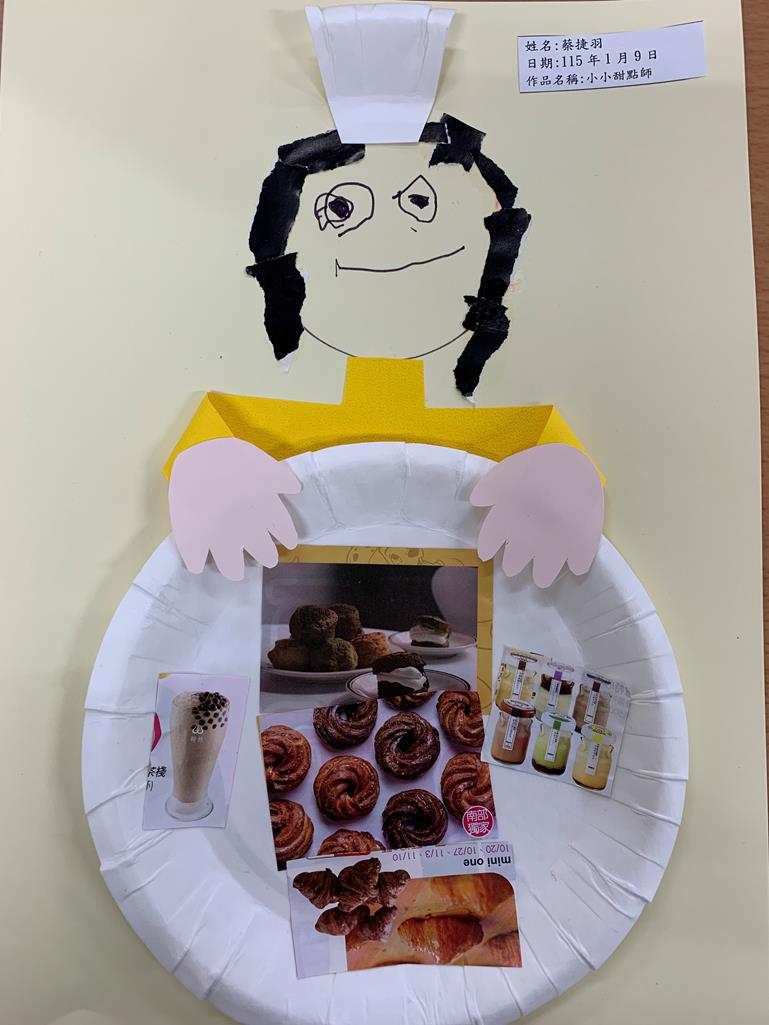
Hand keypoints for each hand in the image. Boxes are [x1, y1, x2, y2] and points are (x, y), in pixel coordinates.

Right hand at [168, 438, 300, 579]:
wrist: (200, 457)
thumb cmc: (232, 458)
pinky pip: (196, 558)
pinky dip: (196, 563)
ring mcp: (220, 535)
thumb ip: (280, 478)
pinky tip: (198, 566)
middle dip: (267, 557)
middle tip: (268, 559)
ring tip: (235, 573)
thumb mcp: (262, 463)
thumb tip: (296, 488)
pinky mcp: (195, 536)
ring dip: (234, 570)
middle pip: (262, 552)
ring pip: (230, 564)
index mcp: (264, 511)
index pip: (282, 530)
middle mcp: (246, 528)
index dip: (287, 538)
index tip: (289, 543)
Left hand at [470, 444, 603, 587]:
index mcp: (510, 518)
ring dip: (542, 575)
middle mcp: (530, 535)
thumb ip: (488, 488)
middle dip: (513, 565)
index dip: (488, 549)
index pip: (491, 541)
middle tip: (513, 568)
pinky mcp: (582, 541)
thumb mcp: (507, 471)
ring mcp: (556, 541)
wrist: (574, 461)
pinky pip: (578, 561)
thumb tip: (475, 503)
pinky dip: (576, 565)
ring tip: (541, 580)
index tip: (487, 555)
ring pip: (546, 570)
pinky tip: (575, 568)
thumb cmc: (538, 466)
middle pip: (516, 560)